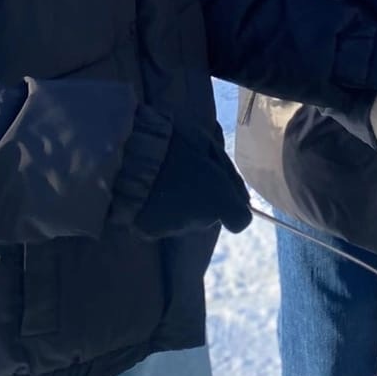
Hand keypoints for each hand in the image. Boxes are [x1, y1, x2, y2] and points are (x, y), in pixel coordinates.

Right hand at [134, 125, 251, 238]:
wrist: (131, 154)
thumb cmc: (174, 143)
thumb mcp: (209, 148)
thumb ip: (229, 176)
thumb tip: (245, 199)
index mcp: (218, 199)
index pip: (240, 221)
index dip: (234, 209)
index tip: (222, 195)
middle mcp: (200, 221)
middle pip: (208, 217)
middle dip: (202, 201)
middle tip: (186, 176)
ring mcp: (174, 229)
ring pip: (185, 221)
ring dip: (180, 207)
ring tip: (164, 181)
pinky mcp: (150, 232)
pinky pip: (161, 224)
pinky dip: (159, 213)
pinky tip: (150, 192)